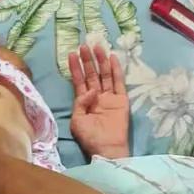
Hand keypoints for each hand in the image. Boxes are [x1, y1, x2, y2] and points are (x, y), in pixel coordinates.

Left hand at [69, 44, 129, 159]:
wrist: (107, 148)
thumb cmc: (90, 137)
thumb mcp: (77, 120)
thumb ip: (80, 102)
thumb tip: (90, 90)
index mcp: (84, 102)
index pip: (79, 81)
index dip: (76, 68)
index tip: (72, 54)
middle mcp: (97, 97)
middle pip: (92, 74)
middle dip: (88, 60)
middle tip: (84, 45)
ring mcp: (110, 97)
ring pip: (105, 75)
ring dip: (100, 61)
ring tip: (97, 46)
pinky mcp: (121, 100)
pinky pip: (119, 82)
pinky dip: (116, 70)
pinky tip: (112, 58)